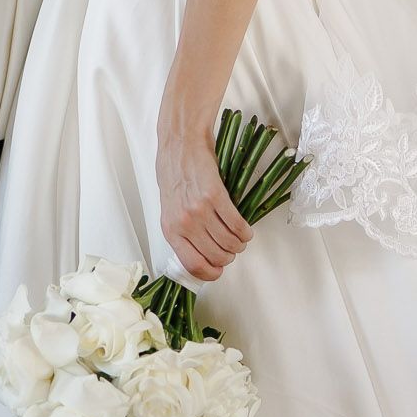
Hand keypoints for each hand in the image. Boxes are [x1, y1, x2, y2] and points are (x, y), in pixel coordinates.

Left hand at [157, 119, 251, 283]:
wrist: (181, 143)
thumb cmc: (175, 173)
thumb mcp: (171, 208)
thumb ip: (183, 231)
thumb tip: (203, 252)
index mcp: (170, 229)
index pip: (193, 265)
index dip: (211, 273)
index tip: (219, 270)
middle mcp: (184, 223)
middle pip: (216, 256)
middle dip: (229, 256)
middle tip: (232, 248)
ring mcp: (199, 210)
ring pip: (229, 242)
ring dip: (240, 244)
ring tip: (241, 238)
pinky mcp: (215, 196)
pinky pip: (237, 224)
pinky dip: (245, 230)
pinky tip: (246, 229)